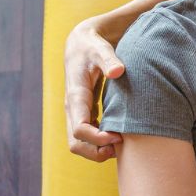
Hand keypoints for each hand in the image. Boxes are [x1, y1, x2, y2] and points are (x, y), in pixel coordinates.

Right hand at [63, 19, 124, 161]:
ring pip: (79, 144)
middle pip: (76, 144)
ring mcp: (76, 112)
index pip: (80, 129)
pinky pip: (88, 136)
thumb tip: (117, 71)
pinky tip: (120, 136)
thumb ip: (109, 59)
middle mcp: (72, 108)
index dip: (98, 139)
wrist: (82, 43)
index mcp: (75, 96)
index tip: (119, 137)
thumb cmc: (93, 45)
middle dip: (97, 152)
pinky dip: (101, 142)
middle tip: (121, 146)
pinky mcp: (84, 113)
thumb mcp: (101, 49)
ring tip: (122, 144)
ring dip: (99, 150)